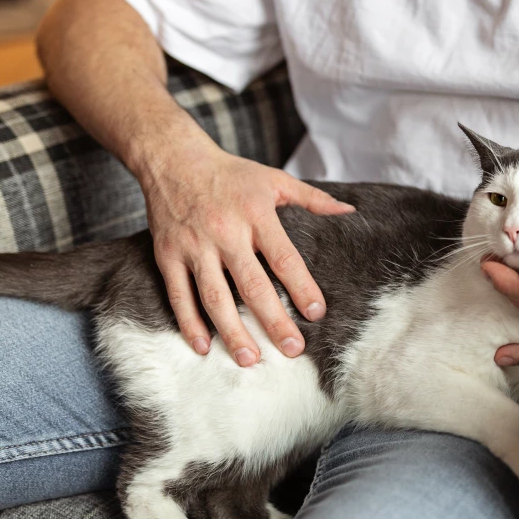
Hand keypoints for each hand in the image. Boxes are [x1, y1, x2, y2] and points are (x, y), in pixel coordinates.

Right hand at [145, 147, 354, 366]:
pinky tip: (203, 348)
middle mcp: (225, 232)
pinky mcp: (167, 255)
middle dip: (273, 321)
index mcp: (256, 214)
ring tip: (250, 359)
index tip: (317, 314)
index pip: (284, 257)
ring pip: (214, 297)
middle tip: (292, 349)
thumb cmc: (231, 174)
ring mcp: (194, 246)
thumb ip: (313, 198)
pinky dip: (189, 323)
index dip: (302, 287)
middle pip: (252, 285)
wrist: (172, 159)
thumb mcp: (274, 179)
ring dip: (232, 331)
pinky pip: (179, 295)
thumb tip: (350, 210)